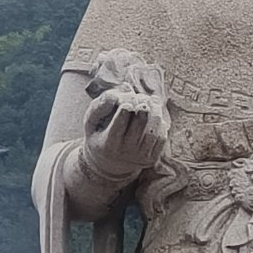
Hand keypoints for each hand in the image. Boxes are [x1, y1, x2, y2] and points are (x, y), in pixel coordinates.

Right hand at [83, 52, 169, 185]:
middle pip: (141, 121)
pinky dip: (161, 124)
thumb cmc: (99, 135)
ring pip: (154, 129)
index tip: (127, 101)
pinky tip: (154, 117)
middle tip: (141, 97)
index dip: (127, 104)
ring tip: (151, 102)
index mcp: (108, 143)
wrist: (108, 164)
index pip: (122, 118)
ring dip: (155, 111)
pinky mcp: (151, 159)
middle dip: (143, 104)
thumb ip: (102, 103)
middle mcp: (125, 153)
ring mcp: (139, 157)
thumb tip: (126, 88)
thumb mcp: (91, 121)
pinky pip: (161, 137)